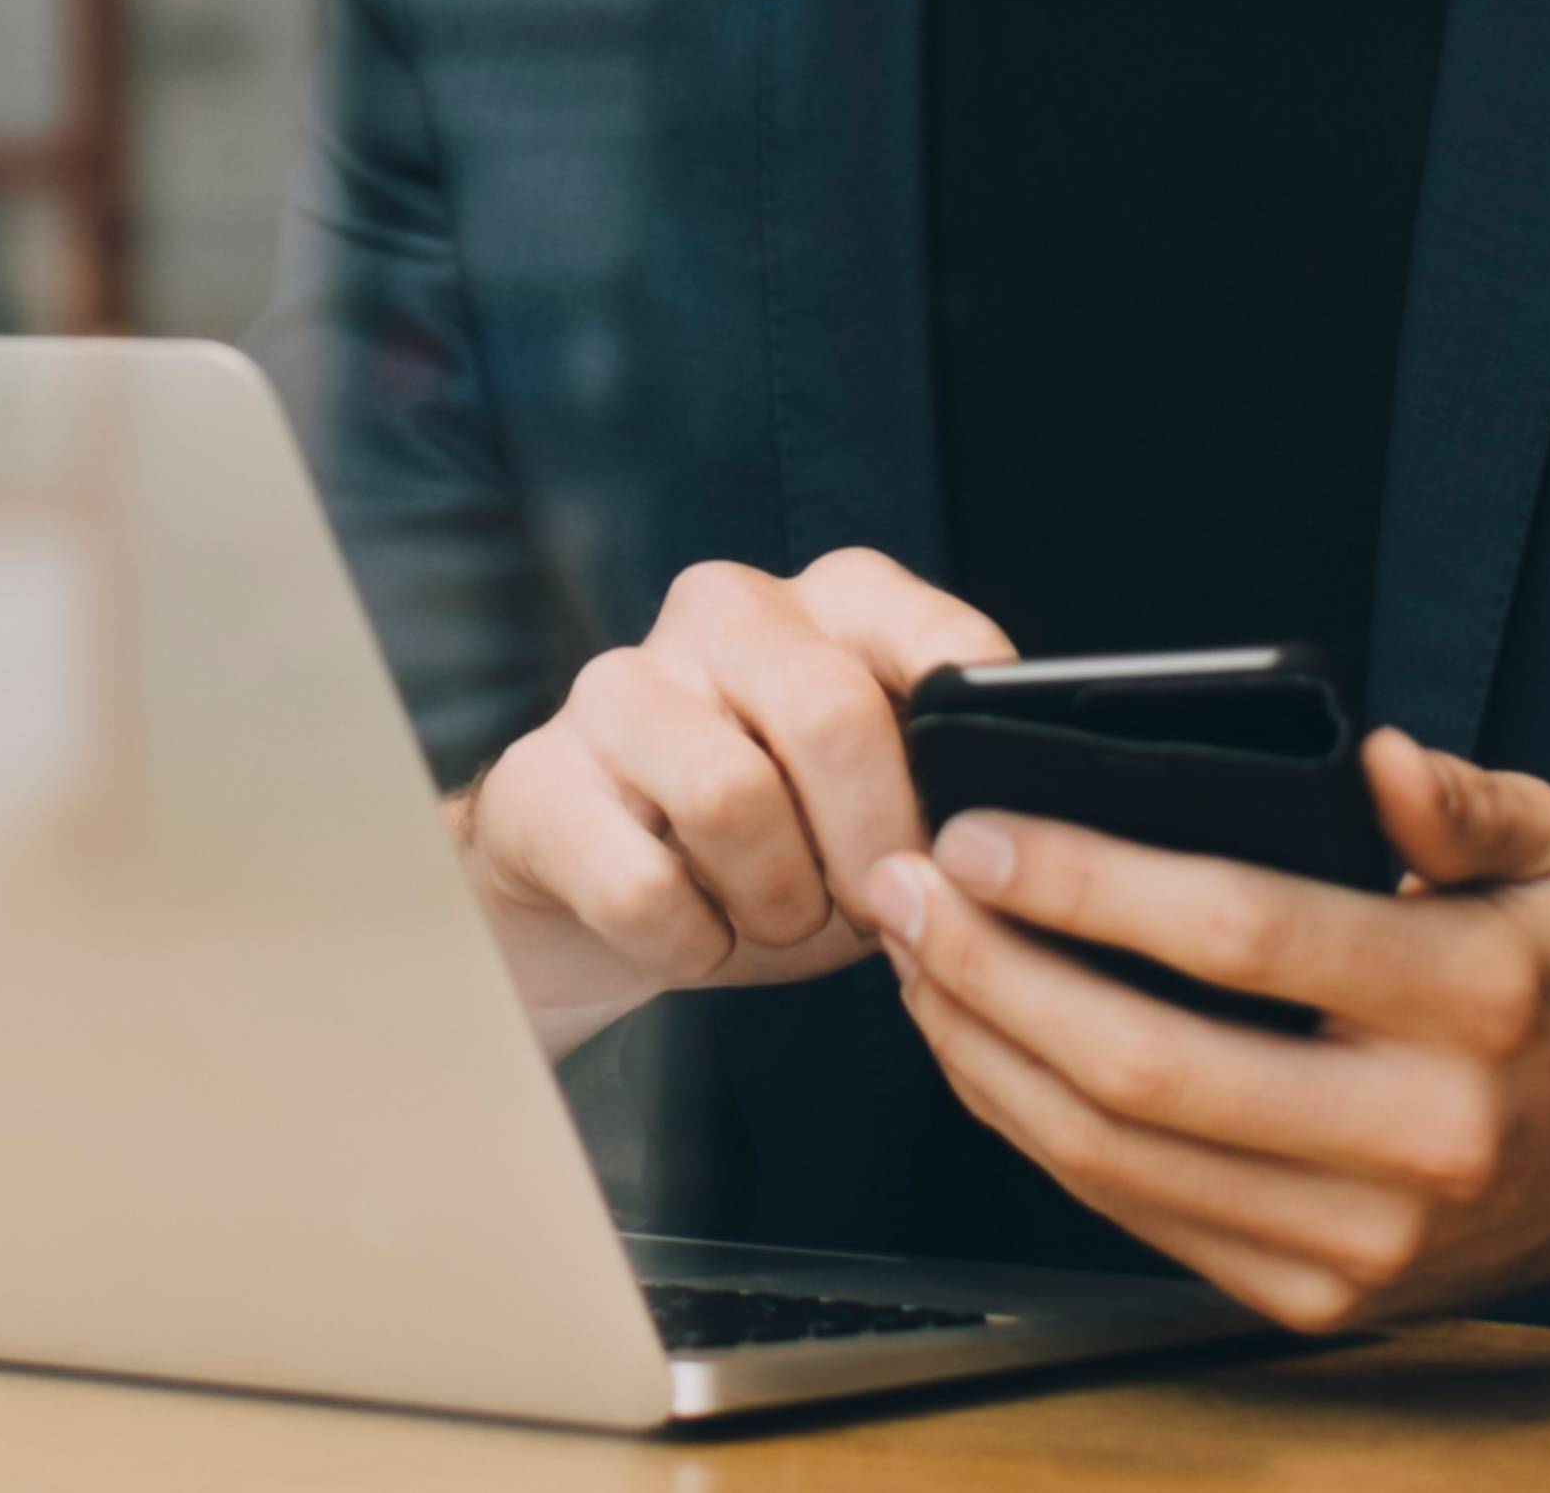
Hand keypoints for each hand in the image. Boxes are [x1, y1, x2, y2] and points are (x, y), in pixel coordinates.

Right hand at [452, 550, 1011, 1052]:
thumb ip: (946, 793)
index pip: (935, 638)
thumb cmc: (783, 839)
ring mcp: (619, 685)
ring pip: (732, 800)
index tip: (968, 833)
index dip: (966, 754)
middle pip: (830, 715)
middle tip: (872, 907)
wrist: (607, 883)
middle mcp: (724, 612)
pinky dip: (690, 945)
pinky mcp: (542, 777)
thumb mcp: (881, 806)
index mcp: (831, 603)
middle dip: (869, 847)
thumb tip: (1007, 837)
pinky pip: (642, 887)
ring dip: (777, 904)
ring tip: (774, 915)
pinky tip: (692, 932)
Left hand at [869, 729, 1549, 1332]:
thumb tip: (1376, 760)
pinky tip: (975, 1042)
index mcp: (1475, 1005)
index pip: (1239, 931)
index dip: (1085, 880)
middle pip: (1148, 1062)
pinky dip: (1028, 1126)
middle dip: (989, 968)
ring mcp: (1365, 1242)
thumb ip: (1461, 798)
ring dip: (981, 1048)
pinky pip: (1132, 1213)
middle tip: (897, 886)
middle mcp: (1421, 1141)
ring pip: (1117, 1154)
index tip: (974, 832)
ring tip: (908, 951)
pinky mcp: (1316, 1298)